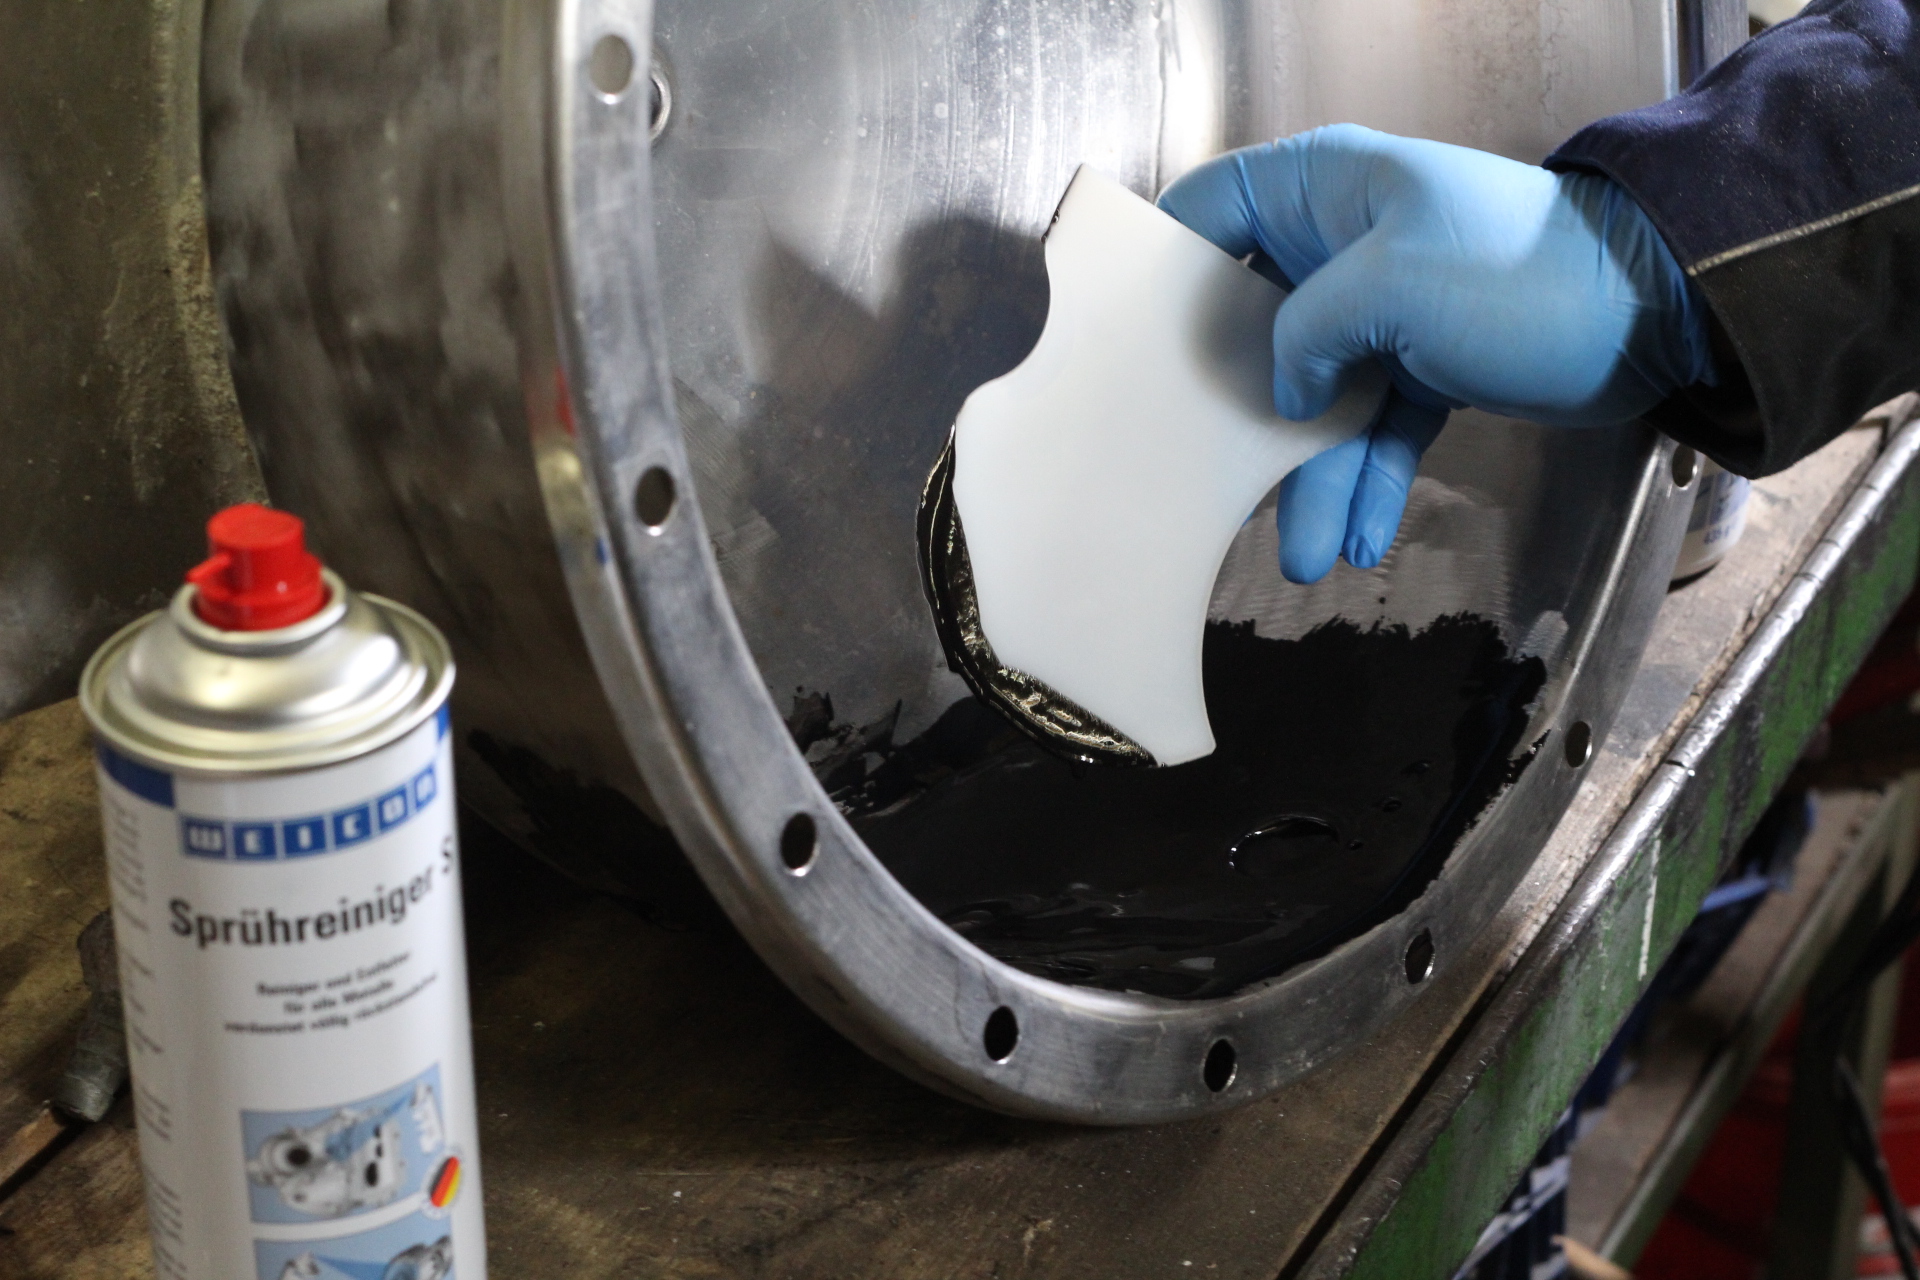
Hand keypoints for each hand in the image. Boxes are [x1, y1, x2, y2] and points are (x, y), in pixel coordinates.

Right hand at [1158, 124, 1713, 582]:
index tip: (1128, 345)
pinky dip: (1367, 482)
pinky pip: (1371, 431)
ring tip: (1308, 555)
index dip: (1162, 273)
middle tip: (1207, 483)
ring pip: (1313, 401)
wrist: (1655, 311)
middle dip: (1237, 417)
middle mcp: (1338, 247)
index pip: (1207, 214)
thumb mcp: (1393, 286)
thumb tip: (1282, 391)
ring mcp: (1381, 313)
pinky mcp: (1421, 368)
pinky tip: (1360, 535)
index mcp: (1321, 192)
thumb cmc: (1523, 271)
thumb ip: (1306, 331)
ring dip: (1310, 479)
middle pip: (1250, 331)